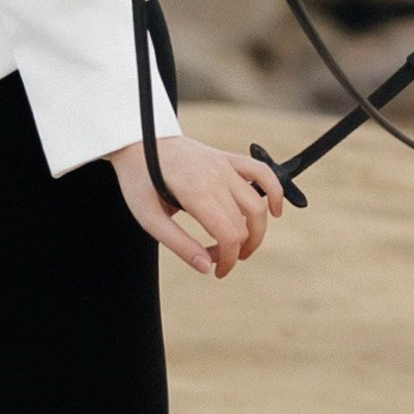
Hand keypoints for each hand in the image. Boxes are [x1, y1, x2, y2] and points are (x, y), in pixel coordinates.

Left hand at [107, 133, 286, 279]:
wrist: (137, 141)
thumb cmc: (139, 180)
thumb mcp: (148, 217)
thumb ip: (178, 244)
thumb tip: (206, 267)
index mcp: (196, 192)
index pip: (228, 235)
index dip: (228, 261)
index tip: (218, 272)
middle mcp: (216, 177)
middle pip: (244, 225)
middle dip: (235, 250)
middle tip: (217, 259)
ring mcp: (225, 165)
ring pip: (257, 205)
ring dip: (255, 232)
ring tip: (240, 246)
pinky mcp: (228, 158)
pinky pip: (261, 173)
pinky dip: (274, 191)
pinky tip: (276, 211)